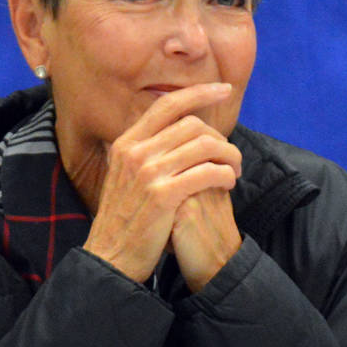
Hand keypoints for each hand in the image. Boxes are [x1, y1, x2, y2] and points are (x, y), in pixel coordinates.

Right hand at [82, 83, 241, 283]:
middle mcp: (135, 153)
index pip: (167, 104)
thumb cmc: (125, 221)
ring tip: (236, 170)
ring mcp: (148, 173)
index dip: (198, 92)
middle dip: (221, 136)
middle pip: (191, 124)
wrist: (110, 257)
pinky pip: (207, 173)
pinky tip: (229, 183)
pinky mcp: (163, 196)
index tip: (223, 89)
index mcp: (126, 143)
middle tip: (233, 154)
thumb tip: (170, 133)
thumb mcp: (124, 178)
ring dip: (229, 156)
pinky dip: (225, 175)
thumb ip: (143, 153)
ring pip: (204, 146)